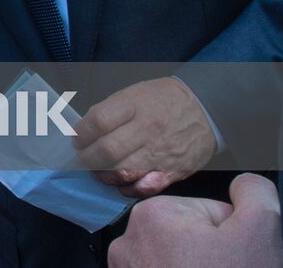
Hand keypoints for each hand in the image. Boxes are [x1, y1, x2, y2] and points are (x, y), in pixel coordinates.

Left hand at [74, 77, 217, 197]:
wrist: (206, 108)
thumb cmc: (163, 99)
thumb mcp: (134, 92)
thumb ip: (110, 111)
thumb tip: (85, 130)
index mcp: (135, 105)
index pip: (98, 121)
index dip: (81, 134)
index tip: (77, 139)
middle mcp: (148, 129)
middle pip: (108, 150)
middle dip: (87, 158)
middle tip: (82, 158)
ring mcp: (161, 152)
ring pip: (124, 172)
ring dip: (104, 175)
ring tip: (98, 171)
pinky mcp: (174, 170)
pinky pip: (147, 187)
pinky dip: (129, 189)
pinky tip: (121, 183)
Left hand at [107, 173, 282, 267]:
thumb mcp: (260, 231)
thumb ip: (253, 193)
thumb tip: (244, 185)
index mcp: (151, 215)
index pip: (205, 213)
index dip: (230, 236)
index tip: (234, 258)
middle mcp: (127, 243)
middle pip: (188, 238)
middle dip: (212, 256)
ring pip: (176, 262)